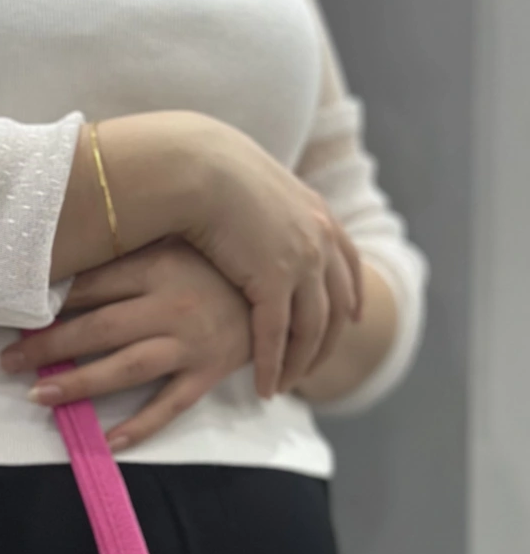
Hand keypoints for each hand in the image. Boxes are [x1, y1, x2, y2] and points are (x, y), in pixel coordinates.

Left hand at [0, 236, 252, 448]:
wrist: (286, 285)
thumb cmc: (217, 262)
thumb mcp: (174, 245)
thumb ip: (127, 255)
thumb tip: (65, 268)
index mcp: (157, 265)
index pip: (90, 287)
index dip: (48, 304)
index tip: (12, 317)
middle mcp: (170, 305)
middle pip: (96, 329)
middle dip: (46, 347)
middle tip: (5, 361)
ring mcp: (190, 342)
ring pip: (123, 368)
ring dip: (77, 384)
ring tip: (37, 395)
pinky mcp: (209, 372)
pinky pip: (169, 405)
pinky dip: (139, 427)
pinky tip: (106, 442)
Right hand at [178, 116, 362, 395]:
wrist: (199, 167)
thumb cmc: (209, 171)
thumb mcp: (254, 187)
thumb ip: (266, 210)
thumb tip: (253, 217)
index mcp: (318, 215)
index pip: (348, 264)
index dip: (354, 295)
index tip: (355, 318)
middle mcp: (320, 240)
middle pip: (337, 306)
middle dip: (328, 341)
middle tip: (315, 366)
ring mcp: (302, 262)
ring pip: (311, 329)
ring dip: (300, 363)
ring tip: (286, 385)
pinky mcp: (274, 281)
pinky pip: (276, 337)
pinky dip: (272, 366)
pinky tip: (265, 387)